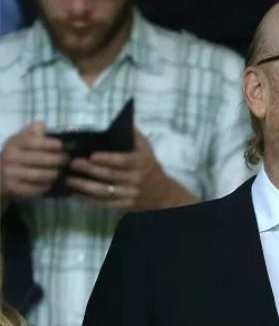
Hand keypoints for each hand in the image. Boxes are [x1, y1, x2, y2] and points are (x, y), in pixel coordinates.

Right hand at [0, 122, 68, 199]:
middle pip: (38, 159)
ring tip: (62, 172)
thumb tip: (42, 124)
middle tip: (68, 160)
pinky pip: (35, 188)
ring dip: (54, 174)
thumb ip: (33, 132)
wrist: (0, 175)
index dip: (47, 143)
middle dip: (57, 160)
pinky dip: (46, 186)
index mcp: (13, 143)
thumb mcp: (22, 140)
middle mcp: (9, 157)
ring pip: (39, 175)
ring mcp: (9, 173)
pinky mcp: (12, 187)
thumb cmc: (18, 155)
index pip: (30, 141)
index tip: (61, 145)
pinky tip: (52, 183)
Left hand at [66, 129, 196, 209]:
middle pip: (111, 176)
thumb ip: (132, 135)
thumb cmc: (149, 166)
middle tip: (73, 163)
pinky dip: (88, 200)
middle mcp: (136, 179)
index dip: (108, 159)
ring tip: (68, 179)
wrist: (162, 193)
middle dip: (90, 170)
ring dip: (85, 186)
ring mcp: (130, 194)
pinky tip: (75, 194)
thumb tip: (114, 120)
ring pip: (105, 191)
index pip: (124, 161)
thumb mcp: (146, 148)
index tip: (92, 155)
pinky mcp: (124, 205)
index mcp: (142, 163)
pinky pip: (104, 204)